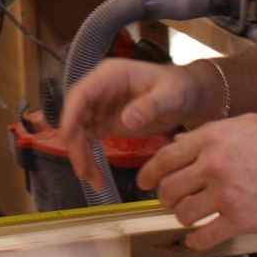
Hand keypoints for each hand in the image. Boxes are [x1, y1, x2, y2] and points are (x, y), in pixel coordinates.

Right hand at [58, 59, 211, 189]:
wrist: (188, 96)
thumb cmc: (179, 88)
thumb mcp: (169, 95)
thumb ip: (150, 106)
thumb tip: (126, 121)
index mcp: (109, 76)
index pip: (81, 94)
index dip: (70, 115)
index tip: (68, 137)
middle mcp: (99, 90)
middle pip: (75, 116)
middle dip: (76, 145)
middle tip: (84, 171)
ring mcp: (100, 107)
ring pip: (79, 133)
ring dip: (82, 156)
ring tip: (93, 180)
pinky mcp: (105, 123)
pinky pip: (89, 141)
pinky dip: (90, 158)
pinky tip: (97, 176)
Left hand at [138, 114, 256, 248]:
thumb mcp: (246, 125)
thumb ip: (209, 135)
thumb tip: (178, 144)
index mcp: (213, 137)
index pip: (165, 158)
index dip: (149, 174)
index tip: (144, 183)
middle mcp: (215, 164)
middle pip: (169, 188)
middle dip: (165, 198)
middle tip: (170, 202)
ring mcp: (227, 193)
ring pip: (184, 213)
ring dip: (183, 218)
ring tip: (191, 217)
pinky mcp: (242, 220)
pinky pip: (205, 236)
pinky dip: (197, 241)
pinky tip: (200, 239)